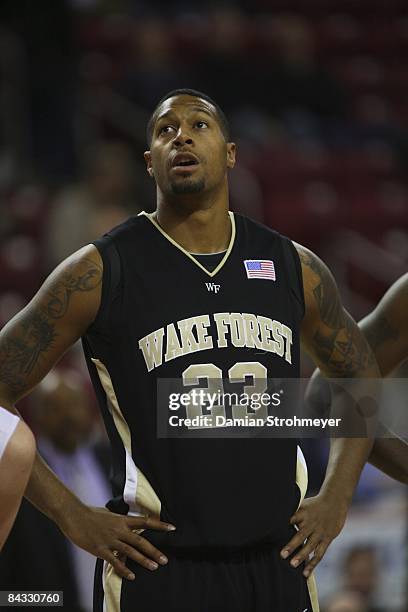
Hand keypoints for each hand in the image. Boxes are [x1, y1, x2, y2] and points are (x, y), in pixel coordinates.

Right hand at [60, 505, 175, 579]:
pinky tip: (132, 576)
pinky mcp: (100, 549)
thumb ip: (118, 520)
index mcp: (122, 519)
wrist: (74, 515)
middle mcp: (119, 529)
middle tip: (165, 560)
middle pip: (141, 541)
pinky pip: (115, 561)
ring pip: (131, 551)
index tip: (172, 528)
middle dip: (154, 551)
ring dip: (144, 560)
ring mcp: (110, 540)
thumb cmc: (90, 513)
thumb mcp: (108, 513)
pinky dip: (124, 569)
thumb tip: (126, 522)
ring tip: (155, 567)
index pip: (145, 522)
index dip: (159, 525)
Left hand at [280, 492, 348, 577]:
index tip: (275, 531)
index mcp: (303, 513)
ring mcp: (320, 532)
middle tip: (282, 555)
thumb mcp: (302, 504)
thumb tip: (273, 517)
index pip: (292, 519)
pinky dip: (313, 563)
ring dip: (302, 556)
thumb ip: (291, 512)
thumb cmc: (314, 504)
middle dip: (292, 545)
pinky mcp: (327, 539)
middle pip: (301, 535)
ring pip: (310, 546)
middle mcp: (311, 523)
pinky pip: (320, 553)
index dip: (284, 525)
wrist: (335, 501)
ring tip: (293, 565)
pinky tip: (306, 573)